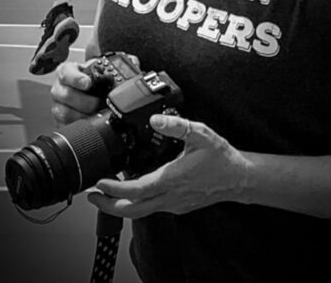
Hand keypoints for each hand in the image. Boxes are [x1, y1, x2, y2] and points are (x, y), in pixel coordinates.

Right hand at [50, 59, 104, 124]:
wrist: (85, 93)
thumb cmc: (88, 79)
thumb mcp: (93, 68)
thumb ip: (98, 62)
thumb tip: (106, 54)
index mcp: (65, 72)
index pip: (66, 73)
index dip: (77, 79)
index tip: (87, 83)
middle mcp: (58, 88)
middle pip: (66, 95)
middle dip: (84, 101)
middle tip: (97, 103)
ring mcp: (57, 105)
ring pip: (64, 113)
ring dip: (82, 115)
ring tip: (94, 114)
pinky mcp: (59, 121)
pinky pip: (65, 126)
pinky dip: (78, 126)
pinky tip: (88, 122)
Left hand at [86, 114, 248, 218]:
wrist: (238, 178)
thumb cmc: (220, 157)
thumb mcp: (200, 133)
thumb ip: (177, 125)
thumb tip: (157, 118)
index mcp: (171, 179)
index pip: (136, 191)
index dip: (114, 189)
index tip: (99, 183)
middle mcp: (169, 197)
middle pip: (132, 210)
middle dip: (108, 205)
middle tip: (91, 195)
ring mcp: (173, 204)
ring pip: (141, 212)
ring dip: (121, 205)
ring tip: (106, 192)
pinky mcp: (178, 206)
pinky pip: (152, 208)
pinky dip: (136, 202)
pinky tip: (133, 190)